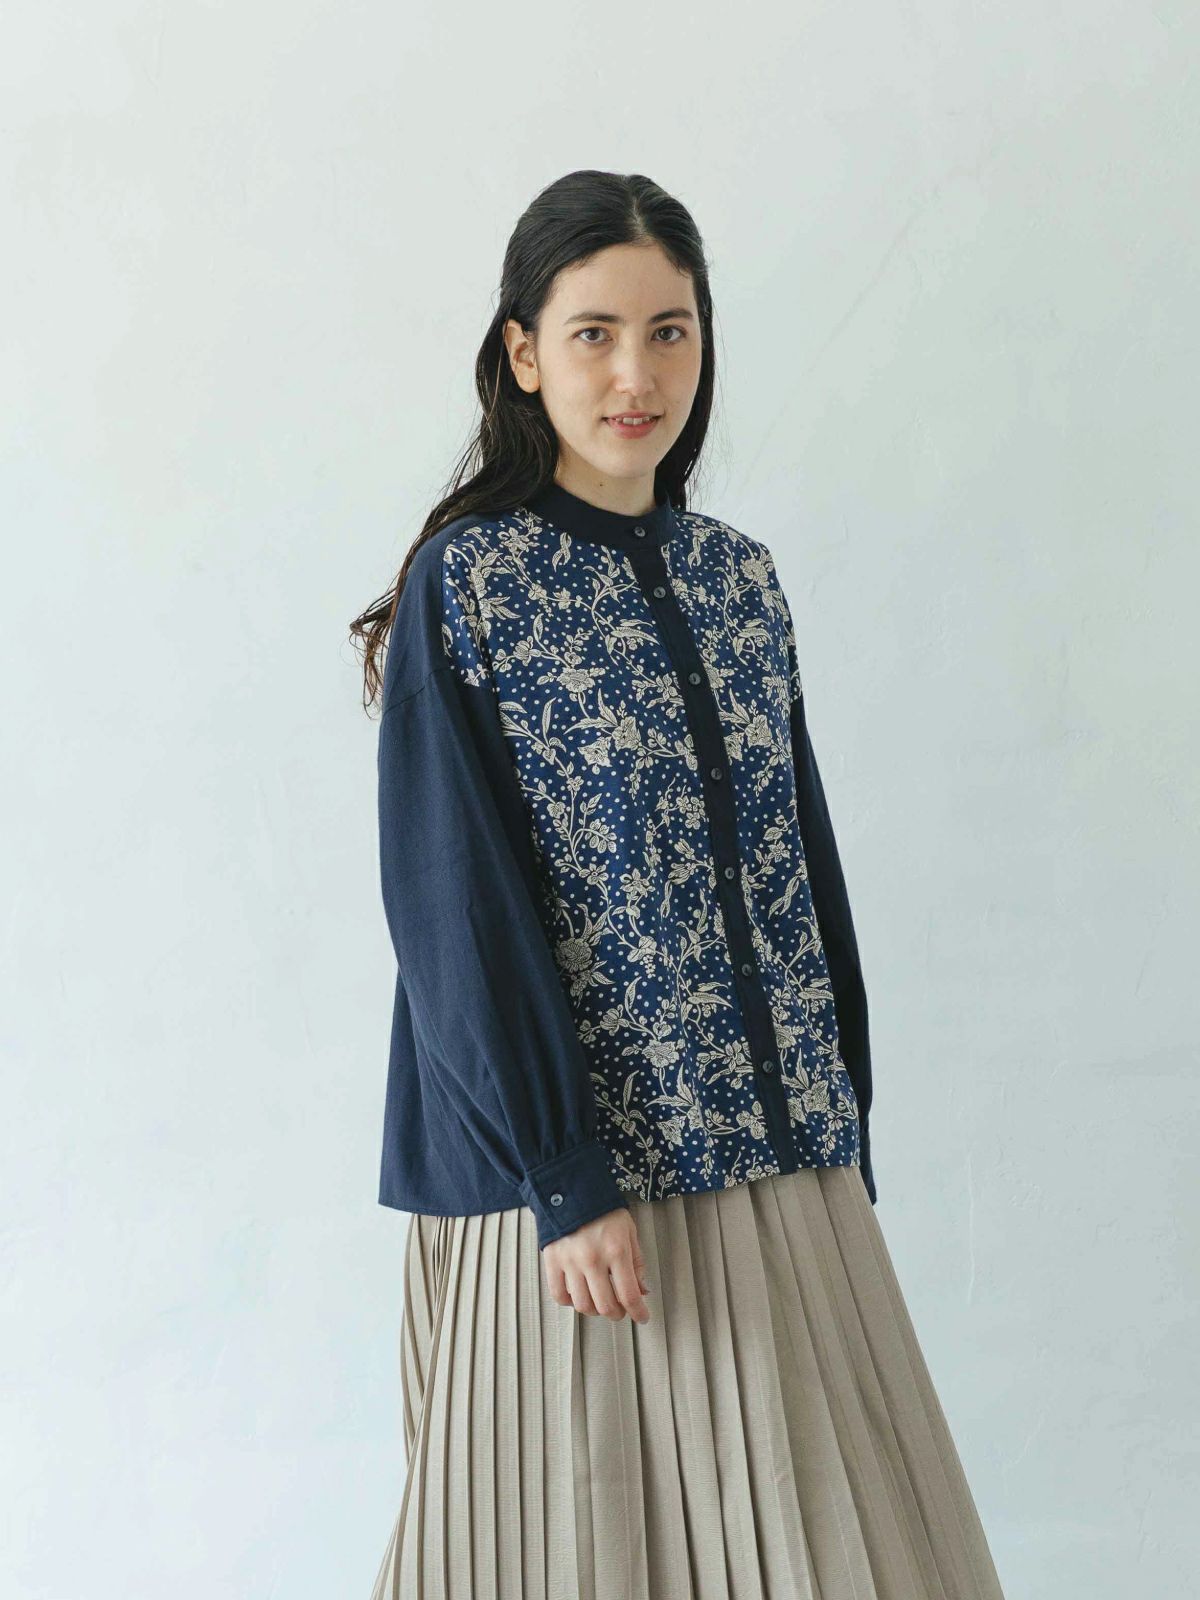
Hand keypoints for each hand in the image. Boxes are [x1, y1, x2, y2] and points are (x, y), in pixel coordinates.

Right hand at [542, 1206, 651, 1323]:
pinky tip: (578, 1294)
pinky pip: (559, 1295)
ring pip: (583, 1304)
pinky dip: (570, 1301)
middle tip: (621, 1310)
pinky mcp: (552, 1261)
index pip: (629, 1295)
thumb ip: (636, 1263)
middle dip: (617, 1314)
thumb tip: (642, 1291)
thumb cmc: (603, 1209)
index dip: (638, 1313)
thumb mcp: (629, 1231)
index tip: (642, 1317)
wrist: (571, 1188)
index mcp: (616, 1251)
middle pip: (605, 1306)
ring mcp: (570, 1262)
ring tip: (600, 1301)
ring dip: (595, 1310)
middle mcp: (593, 1260)